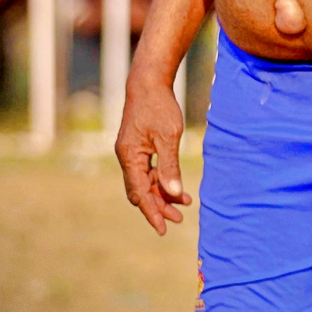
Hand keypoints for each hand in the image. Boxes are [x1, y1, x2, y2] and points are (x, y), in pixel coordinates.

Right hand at [115, 73, 191, 235]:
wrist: (149, 83)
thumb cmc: (159, 107)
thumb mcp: (168, 136)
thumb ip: (169, 166)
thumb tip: (174, 194)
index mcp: (130, 157)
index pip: (139, 193)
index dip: (152, 211)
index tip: (163, 228)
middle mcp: (126, 157)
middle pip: (140, 191)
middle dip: (159, 206)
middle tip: (179, 219)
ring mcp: (131, 152)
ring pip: (145, 182)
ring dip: (162, 193)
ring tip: (185, 203)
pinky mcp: (137, 147)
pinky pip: (147, 170)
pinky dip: (161, 179)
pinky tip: (176, 186)